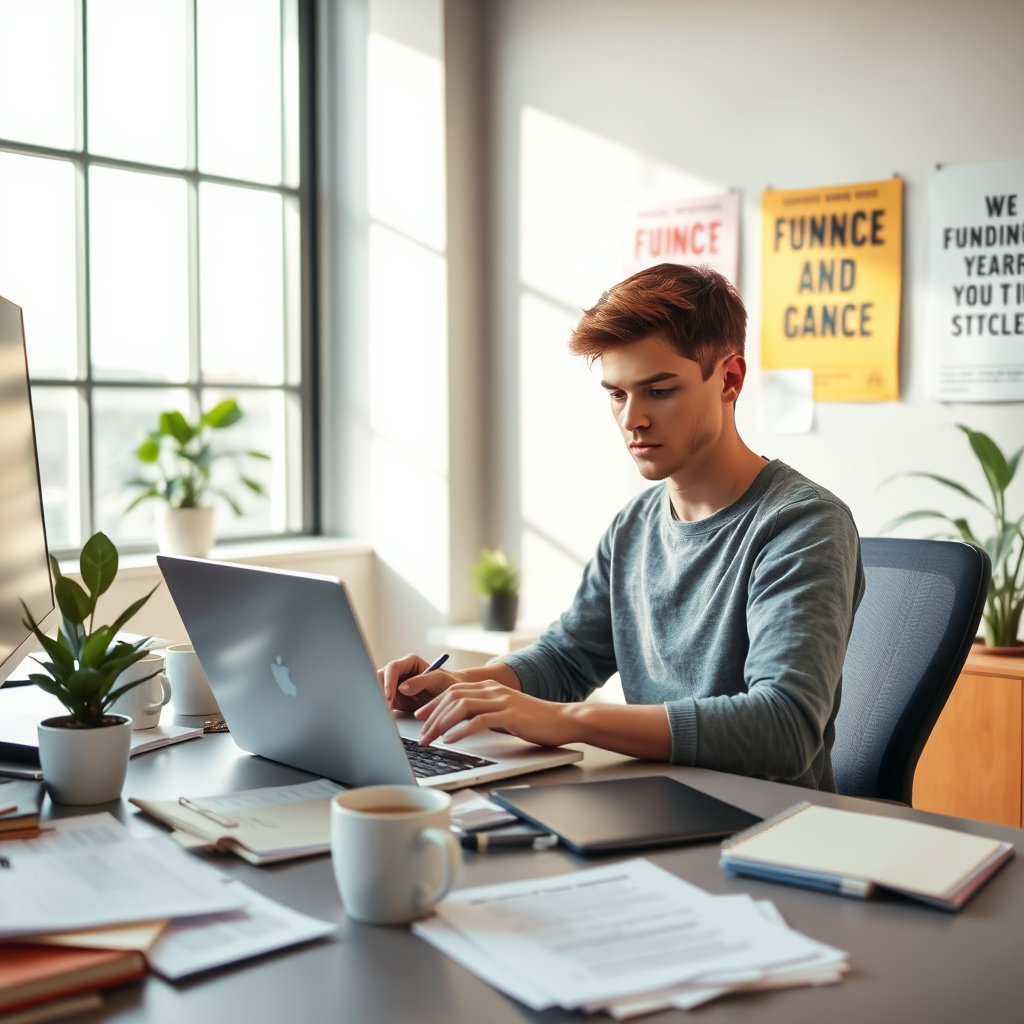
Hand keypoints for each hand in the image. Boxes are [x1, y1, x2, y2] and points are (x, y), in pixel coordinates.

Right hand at [377, 654, 458, 712]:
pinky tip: (387, 717)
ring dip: (379, 700)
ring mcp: (395, 684)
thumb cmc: (448, 685)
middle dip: (380, 692)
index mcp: (410, 662)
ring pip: (377, 688)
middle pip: (380, 677)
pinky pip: (381, 701)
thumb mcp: (439, 681)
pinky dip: (382, 708)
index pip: (392, 668)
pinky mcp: (393, 697)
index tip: (389, 696)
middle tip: (385, 708)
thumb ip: (422, 681)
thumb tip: (401, 687)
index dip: (388, 681)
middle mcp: (400, 672)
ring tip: (386, 714)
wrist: (450, 698)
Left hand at [414, 681, 575, 748]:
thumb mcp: (504, 711)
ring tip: (430, 739)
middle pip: (452, 697)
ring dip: (441, 723)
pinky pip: (479, 720)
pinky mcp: (510, 715)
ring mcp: (502, 701)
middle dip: (432, 716)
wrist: (563, 719)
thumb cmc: (534, 720)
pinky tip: (451, 739)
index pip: (453, 691)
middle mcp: (493, 689)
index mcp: (489, 687)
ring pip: (462, 707)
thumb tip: (461, 725)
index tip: (419, 717)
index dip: (433, 703)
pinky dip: (462, 730)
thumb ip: (485, 712)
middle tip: (420, 734)